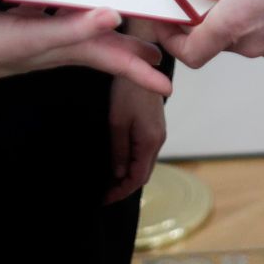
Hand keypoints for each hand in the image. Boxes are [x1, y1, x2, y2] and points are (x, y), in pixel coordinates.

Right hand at [0, 6, 172, 96]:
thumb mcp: (34, 37)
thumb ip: (73, 29)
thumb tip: (114, 18)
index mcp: (67, 50)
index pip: (115, 62)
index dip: (142, 73)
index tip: (168, 87)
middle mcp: (58, 46)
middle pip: (104, 50)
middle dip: (131, 55)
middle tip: (157, 56)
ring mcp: (41, 38)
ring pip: (84, 36)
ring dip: (107, 34)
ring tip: (123, 28)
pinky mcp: (25, 26)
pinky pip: (59, 21)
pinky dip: (73, 15)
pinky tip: (68, 3)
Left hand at [105, 67, 167, 203]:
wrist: (140, 64)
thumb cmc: (127, 91)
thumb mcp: (117, 122)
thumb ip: (119, 151)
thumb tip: (118, 175)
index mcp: (150, 142)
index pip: (138, 178)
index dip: (121, 191)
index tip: (104, 199)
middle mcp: (159, 140)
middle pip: (144, 173)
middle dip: (125, 186)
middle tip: (104, 193)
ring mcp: (158, 132)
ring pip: (145, 163)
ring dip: (129, 174)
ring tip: (109, 181)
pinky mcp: (154, 125)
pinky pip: (145, 151)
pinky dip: (133, 162)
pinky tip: (120, 162)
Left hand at [162, 0, 263, 68]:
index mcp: (233, 23)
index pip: (190, 53)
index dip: (171, 40)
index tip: (165, 19)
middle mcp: (248, 42)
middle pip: (210, 43)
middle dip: (196, 22)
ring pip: (232, 37)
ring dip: (222, 18)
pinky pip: (252, 33)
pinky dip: (243, 18)